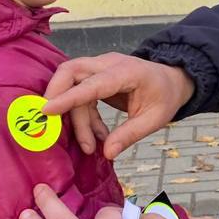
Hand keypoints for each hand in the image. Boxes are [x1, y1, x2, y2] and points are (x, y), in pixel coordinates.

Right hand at [43, 54, 195, 157]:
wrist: (172, 80)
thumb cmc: (165, 97)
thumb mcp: (155, 119)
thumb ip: (130, 135)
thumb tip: (107, 153)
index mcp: (126, 73)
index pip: (91, 84)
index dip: (68, 97)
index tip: (47, 111)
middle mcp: (109, 64)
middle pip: (71, 71)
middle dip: (57, 96)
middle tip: (52, 125)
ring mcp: (100, 66)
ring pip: (71, 84)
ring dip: (75, 116)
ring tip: (91, 144)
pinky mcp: (96, 75)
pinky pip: (79, 92)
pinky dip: (83, 115)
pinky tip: (97, 134)